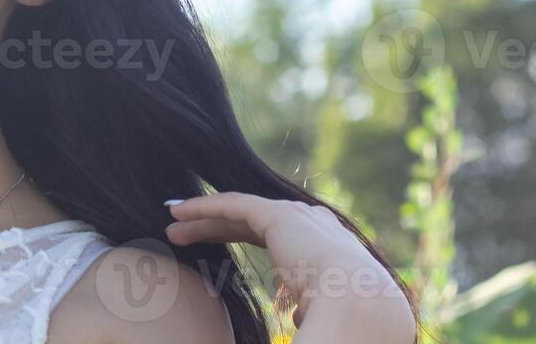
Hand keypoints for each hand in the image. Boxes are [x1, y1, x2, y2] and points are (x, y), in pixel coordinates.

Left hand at [164, 193, 414, 337]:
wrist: (363, 309)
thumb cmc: (348, 328)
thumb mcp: (323, 322)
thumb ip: (306, 316)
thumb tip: (297, 323)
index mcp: (325, 250)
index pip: (273, 239)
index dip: (240, 239)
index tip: (215, 252)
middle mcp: (314, 227)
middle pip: (251, 224)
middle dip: (215, 228)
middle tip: (182, 236)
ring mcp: (298, 217)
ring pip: (239, 214)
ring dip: (203, 219)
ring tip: (172, 226)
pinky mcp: (279, 216)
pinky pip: (234, 206)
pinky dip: (204, 208)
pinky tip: (178, 212)